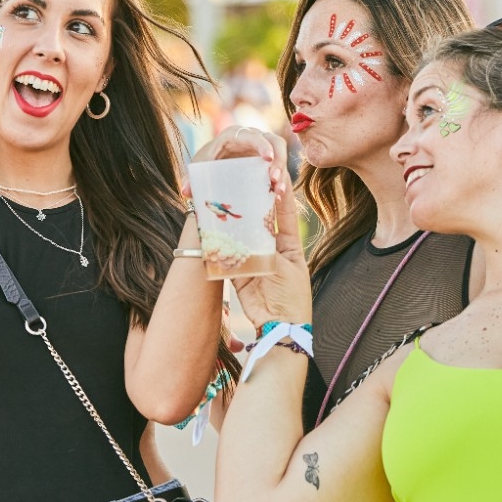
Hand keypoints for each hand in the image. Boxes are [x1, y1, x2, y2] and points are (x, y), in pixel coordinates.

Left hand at [189, 125, 288, 196]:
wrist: (215, 165)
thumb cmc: (207, 163)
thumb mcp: (200, 169)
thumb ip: (192, 179)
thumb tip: (185, 191)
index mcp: (234, 135)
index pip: (251, 135)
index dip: (261, 144)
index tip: (267, 158)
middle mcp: (252, 136)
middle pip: (273, 141)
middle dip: (277, 159)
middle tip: (274, 179)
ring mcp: (263, 146)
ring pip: (280, 152)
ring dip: (282, 170)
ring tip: (278, 190)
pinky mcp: (269, 159)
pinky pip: (280, 164)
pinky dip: (282, 178)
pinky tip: (279, 194)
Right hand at [231, 168, 310, 327]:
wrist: (280, 327)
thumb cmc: (291, 297)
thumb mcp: (284, 267)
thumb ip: (269, 246)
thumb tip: (258, 227)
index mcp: (290, 244)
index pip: (284, 212)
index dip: (280, 193)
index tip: (274, 173)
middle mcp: (271, 248)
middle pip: (260, 220)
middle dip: (251, 202)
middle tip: (241, 181)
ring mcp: (255, 259)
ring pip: (242, 234)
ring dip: (233, 221)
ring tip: (222, 199)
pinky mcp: (240, 273)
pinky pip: (228, 255)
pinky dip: (220, 244)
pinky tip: (210, 227)